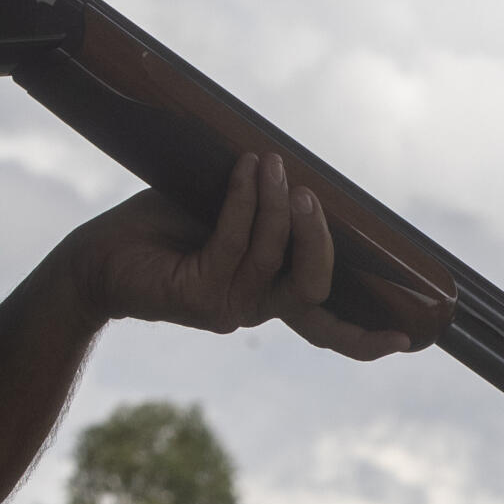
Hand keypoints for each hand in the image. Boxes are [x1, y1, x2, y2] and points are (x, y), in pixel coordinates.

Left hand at [64, 152, 412, 360]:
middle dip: (321, 242)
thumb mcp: (221, 210)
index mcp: (266, 294)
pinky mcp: (198, 295)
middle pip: (314, 290)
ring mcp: (227, 307)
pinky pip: (235, 244)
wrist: (94, 258)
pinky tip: (243, 171)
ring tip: (270, 165)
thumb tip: (296, 168)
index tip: (409, 338)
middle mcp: (252, 308)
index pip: (326, 326)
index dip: (365, 336)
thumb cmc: (157, 228)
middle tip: (308, 196)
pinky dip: (244, 203)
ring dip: (276, 207)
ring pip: (275, 261)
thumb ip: (261, 206)